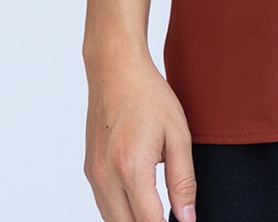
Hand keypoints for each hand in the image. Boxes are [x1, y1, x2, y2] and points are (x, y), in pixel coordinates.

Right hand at [84, 54, 196, 221]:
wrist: (115, 71)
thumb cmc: (149, 96)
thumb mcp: (179, 134)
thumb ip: (183, 180)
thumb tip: (188, 218)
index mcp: (132, 168)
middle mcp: (107, 177)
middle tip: (172, 216)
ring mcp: (94, 175)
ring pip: (112, 221)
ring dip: (134, 221)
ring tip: (158, 210)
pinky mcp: (89, 170)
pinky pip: (104, 205)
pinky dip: (121, 211)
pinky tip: (140, 201)